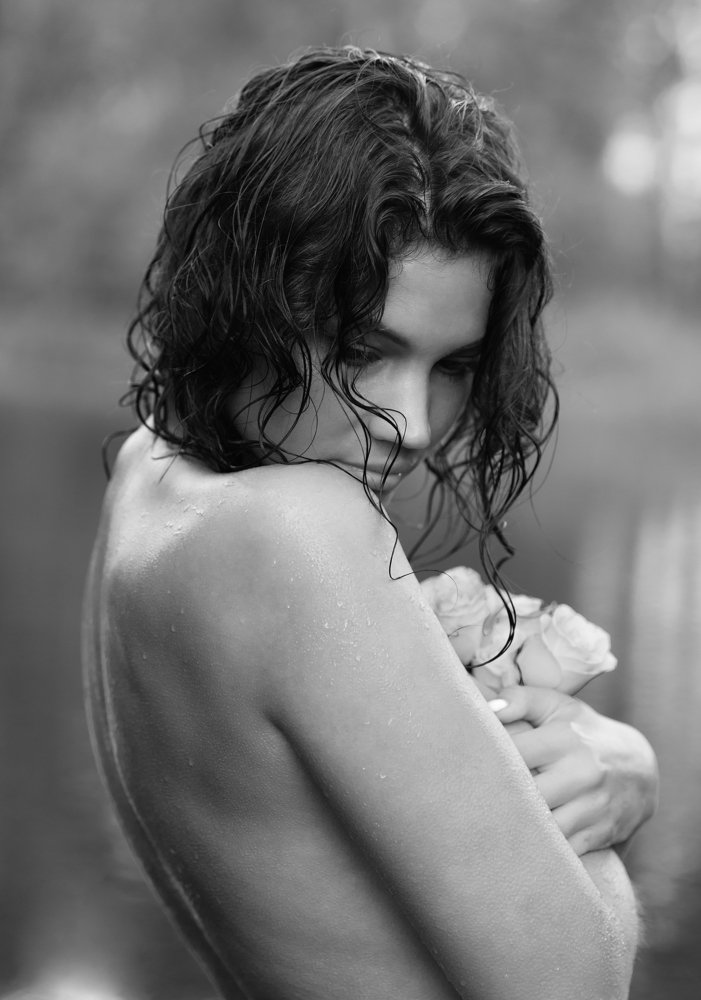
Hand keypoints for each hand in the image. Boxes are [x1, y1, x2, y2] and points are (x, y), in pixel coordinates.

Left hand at [490, 685, 658, 855]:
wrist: (640, 768)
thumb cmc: (584, 732)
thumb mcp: (559, 706)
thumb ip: (522, 699)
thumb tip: (490, 709)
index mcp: (565, 738)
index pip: (513, 752)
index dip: (488, 759)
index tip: (470, 762)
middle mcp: (582, 772)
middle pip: (524, 794)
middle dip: (498, 796)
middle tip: (476, 796)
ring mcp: (593, 807)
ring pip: (542, 827)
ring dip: (518, 825)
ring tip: (495, 819)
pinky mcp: (600, 834)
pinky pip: (561, 850)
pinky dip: (541, 848)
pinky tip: (524, 839)